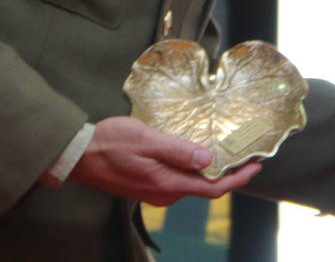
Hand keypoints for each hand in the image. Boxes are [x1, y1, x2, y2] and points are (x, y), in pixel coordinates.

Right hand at [68, 116, 261, 205]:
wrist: (78, 155)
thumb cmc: (111, 143)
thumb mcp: (147, 140)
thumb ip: (178, 150)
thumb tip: (208, 160)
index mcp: (167, 185)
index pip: (212, 188)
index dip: (237, 179)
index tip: (256, 166)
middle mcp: (164, 194)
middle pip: (205, 187)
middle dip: (228, 174)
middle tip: (246, 154)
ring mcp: (155, 192)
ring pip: (191, 184)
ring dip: (210, 170)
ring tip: (226, 150)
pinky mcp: (147, 185)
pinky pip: (178, 180)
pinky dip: (192, 169)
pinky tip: (196, 153)